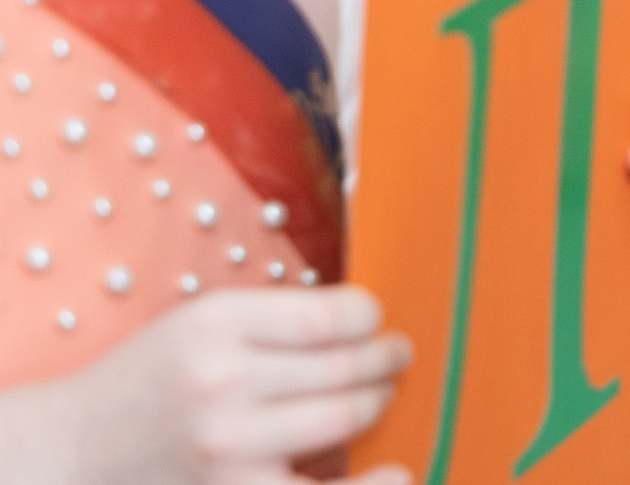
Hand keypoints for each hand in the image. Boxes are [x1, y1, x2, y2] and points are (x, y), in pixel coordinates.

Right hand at [0, 287, 412, 483]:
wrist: (72, 453)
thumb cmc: (149, 381)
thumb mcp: (199, 323)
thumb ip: (275, 317)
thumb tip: (367, 320)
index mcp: (217, 326)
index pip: (332, 316)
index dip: (371, 317)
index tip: (374, 321)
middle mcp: (225, 384)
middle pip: (347, 366)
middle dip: (385, 359)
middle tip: (395, 356)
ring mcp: (231, 447)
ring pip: (345, 418)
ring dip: (377, 402)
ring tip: (379, 393)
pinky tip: (402, 472)